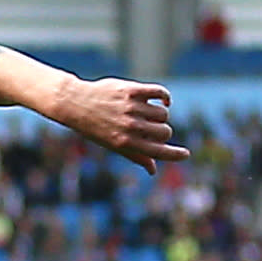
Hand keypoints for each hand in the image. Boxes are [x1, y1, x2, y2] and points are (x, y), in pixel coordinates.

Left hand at [49, 74, 186, 172]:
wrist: (76, 103)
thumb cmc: (95, 128)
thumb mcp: (113, 145)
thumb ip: (136, 156)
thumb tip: (153, 170)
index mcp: (126, 143)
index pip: (159, 152)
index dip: (176, 155)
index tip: (186, 154)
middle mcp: (130, 126)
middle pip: (165, 132)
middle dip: (163, 132)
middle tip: (152, 129)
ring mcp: (131, 107)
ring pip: (163, 114)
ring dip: (161, 114)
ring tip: (149, 114)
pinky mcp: (131, 90)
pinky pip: (160, 93)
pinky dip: (165, 98)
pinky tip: (163, 102)